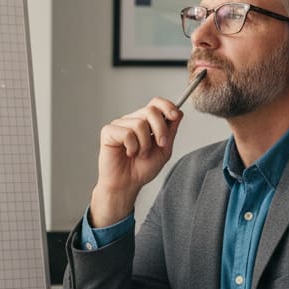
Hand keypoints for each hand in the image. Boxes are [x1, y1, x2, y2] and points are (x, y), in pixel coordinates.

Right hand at [90, 97, 181, 226]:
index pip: (156, 103)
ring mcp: (120, 125)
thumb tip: (179, 113)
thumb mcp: (164, 150)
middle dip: (160, 129)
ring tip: (140, 154)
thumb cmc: (142, 169)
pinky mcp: (108, 132)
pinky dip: (132, 147)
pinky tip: (128, 153)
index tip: (175, 116)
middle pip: (151, 111)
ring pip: (139, 124)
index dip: (166, 106)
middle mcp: (132, 120)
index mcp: (145, 122)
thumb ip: (170, 131)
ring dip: (145, 144)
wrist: (127, 185)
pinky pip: (126, 133)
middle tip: (160, 145)